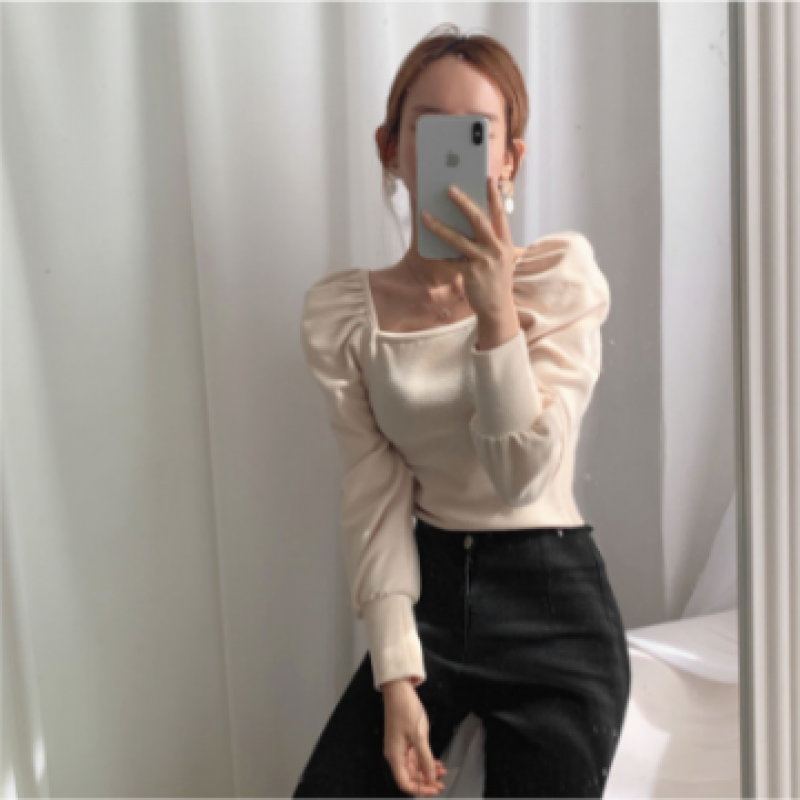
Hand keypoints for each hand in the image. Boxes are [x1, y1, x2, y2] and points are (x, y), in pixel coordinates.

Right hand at [382, 680, 446, 795]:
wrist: (398, 690)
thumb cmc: (405, 709)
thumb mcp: (419, 735)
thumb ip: (426, 759)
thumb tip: (431, 777)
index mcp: (395, 755)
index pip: (405, 783)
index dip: (420, 789)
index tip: (435, 789)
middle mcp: (395, 754)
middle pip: (410, 776)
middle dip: (426, 781)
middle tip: (442, 781)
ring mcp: (399, 747)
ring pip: (414, 767)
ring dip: (427, 770)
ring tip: (442, 770)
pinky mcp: (404, 740)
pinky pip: (414, 757)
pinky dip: (425, 760)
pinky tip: (435, 761)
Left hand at [420, 176, 517, 322]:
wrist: (497, 309)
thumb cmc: (495, 282)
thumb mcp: (498, 260)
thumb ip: (488, 243)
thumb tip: (465, 226)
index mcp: (505, 244)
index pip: (500, 215)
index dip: (494, 196)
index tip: (488, 179)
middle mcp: (497, 250)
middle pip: (479, 220)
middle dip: (464, 202)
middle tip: (450, 188)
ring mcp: (484, 262)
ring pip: (459, 239)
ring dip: (440, 226)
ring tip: (425, 215)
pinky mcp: (472, 274)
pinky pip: (451, 261)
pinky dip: (439, 255)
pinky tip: (429, 248)